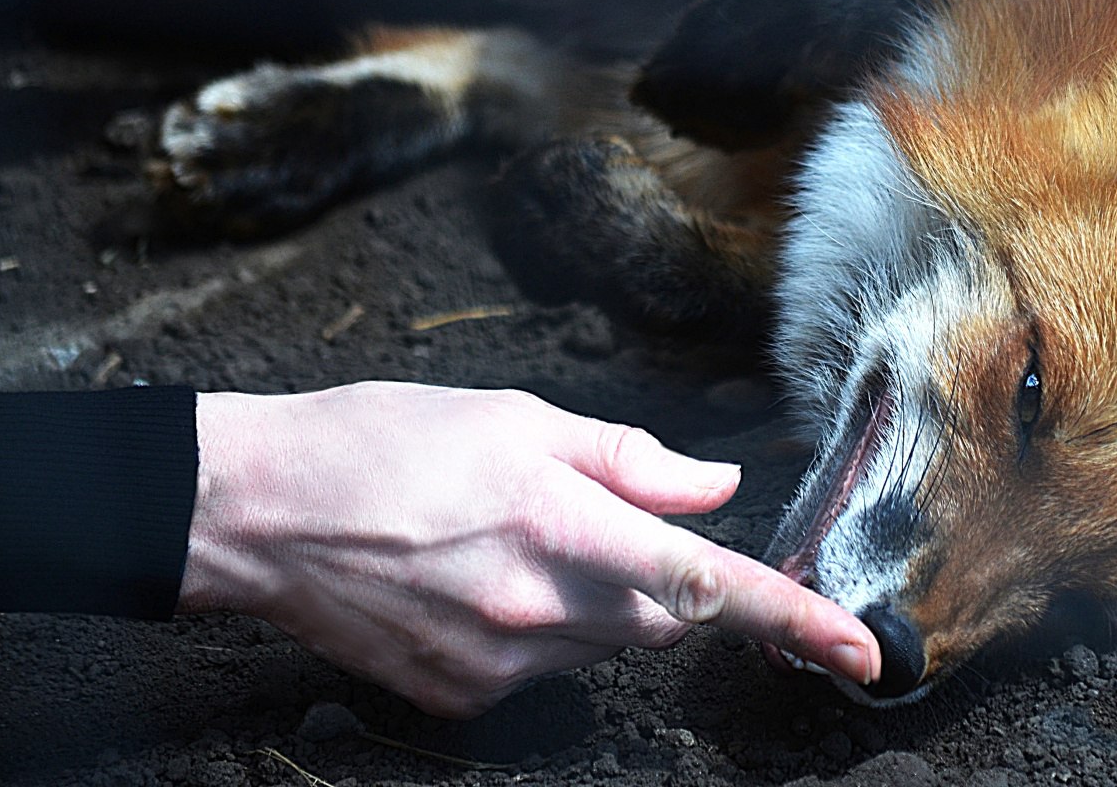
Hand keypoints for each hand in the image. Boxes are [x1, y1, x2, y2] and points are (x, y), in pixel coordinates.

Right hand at [178, 382, 880, 717]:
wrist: (255, 512)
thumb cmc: (384, 442)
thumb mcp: (518, 419)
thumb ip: (632, 460)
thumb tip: (718, 487)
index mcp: (561, 524)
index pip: (708, 585)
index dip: (795, 619)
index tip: (861, 653)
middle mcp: (537, 608)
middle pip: (664, 619)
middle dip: (665, 580)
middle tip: (599, 521)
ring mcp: (497, 664)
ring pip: (604, 644)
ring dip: (597, 599)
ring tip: (512, 537)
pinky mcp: (461, 697)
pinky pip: (543, 669)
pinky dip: (541, 627)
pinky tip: (476, 578)